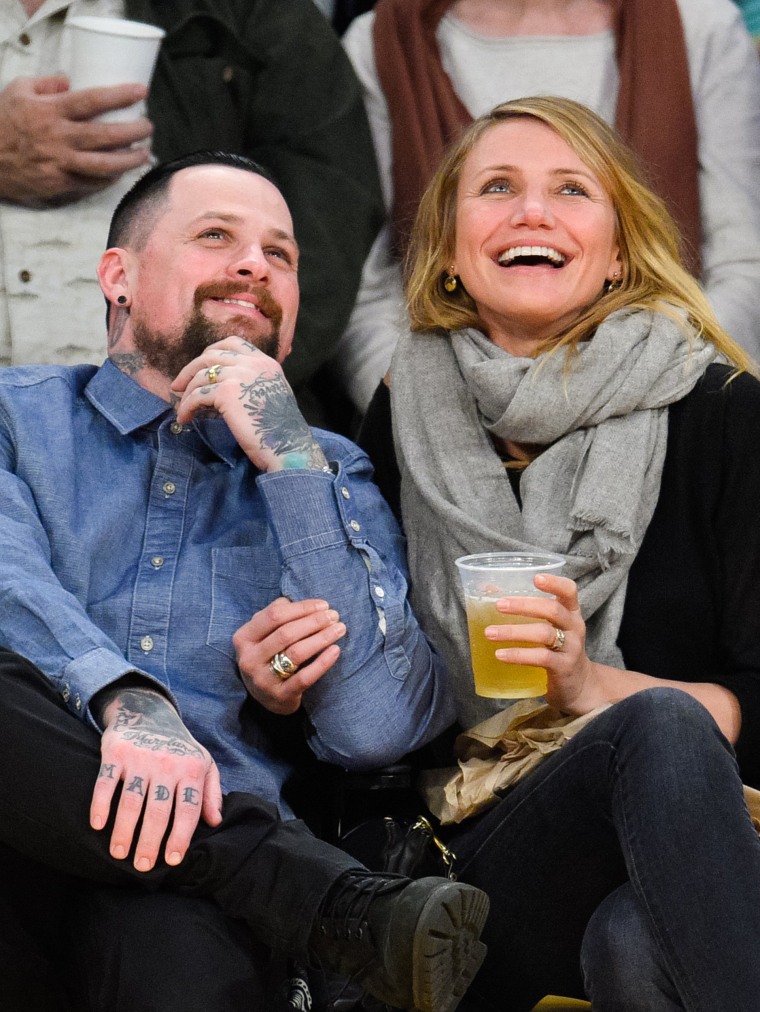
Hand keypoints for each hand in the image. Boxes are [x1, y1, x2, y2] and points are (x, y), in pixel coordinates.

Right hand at [0, 75, 152, 204]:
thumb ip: (48, 84)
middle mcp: (58, 138)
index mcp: (50, 111)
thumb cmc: (2, 122)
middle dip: (133, 131)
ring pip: (104, 165)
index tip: (141, 92)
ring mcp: (60, 164)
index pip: (92, 100)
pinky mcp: (60, 185)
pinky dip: (110, 178)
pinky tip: (121, 172)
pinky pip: (92, 183)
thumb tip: (72, 81)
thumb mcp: (18, 92)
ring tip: (144, 153)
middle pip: (106, 135)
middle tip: (148, 126)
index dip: (120, 95)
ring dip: (129, 160)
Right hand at [90, 687, 222, 871]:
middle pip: (158, 810)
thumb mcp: (204, 763)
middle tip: (143, 866)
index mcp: (191, 769)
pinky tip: (98, 825)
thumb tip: (215, 822)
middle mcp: (167, 764)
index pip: (188, 808)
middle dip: (150, 842)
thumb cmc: (179, 748)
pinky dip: (100, 804)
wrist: (149, 712)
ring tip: (120, 853)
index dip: (181, 836)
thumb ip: (210, 793)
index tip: (173, 859)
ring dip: (124, 831)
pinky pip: (106, 782)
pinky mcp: (116, 752)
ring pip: (131, 801)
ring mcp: (140, 758)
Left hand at [171, 337, 327, 470]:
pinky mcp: (227, 392)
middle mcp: (253, 364)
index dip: (211, 351)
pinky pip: (198, 395)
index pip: (233, 343)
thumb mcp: (272, 395)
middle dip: (190, 370)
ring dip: (187, 392)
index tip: (200, 366)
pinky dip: (187, 406)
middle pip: (211, 356)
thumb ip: (255, 382)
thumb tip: (224, 385)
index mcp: (266, 363)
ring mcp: (240, 375)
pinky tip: (185, 418)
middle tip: (178, 386)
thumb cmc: (281, 431)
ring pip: (201, 375)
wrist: (288, 447)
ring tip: (184, 408)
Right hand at [233, 598, 345, 714]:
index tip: (323, 605)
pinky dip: (322, 663)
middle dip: (314, 621)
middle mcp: (249, 658)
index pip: (274, 615)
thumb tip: (297, 602)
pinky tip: (336, 650)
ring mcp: (263, 679)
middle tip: (335, 616)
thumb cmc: (269, 657)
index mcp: (244, 638)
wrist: (267, 698)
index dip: (301, 608)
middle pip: (286, 633)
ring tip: (340, 629)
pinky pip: (304, 678)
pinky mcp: (280, 696)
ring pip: (296, 653)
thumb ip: (276, 615)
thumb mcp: (264, 635)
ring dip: (321, 638)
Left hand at [486, 574, 604, 713]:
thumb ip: (528, 611)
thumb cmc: (558, 649)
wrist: (579, 685)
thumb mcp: (550, 627)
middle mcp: (574, 627)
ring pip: (544, 634)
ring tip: (490, 633)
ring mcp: (571, 648)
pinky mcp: (564, 667)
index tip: (535, 578)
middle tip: (499, 605)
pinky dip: (518, 655)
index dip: (554, 583)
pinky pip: (541, 658)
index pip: (569, 591)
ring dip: (514, 632)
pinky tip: (500, 654)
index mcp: (571, 612)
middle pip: (552, 610)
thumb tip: (489, 590)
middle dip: (524, 606)